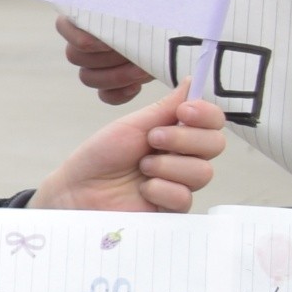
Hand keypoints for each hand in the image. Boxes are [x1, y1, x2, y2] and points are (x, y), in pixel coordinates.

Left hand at [27, 88, 229, 213]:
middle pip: (215, 145)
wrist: (76, 189)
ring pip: (202, 172)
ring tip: (141, 167)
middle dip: (185, 138)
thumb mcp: (132, 126)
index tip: (184, 112)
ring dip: (167, 165)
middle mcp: (183, 158)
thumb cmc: (101, 156)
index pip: (212, 122)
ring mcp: (180, 184)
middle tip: (153, 139)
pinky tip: (142, 189)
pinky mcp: (171, 210)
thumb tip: (193, 81)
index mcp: (177, 134)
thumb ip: (166, 108)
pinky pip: (184, 197)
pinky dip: (160, 189)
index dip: (206, 114)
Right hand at [53, 14, 151, 105]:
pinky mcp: (111, 86)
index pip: (63, 26)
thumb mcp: (142, 8)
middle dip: (105, 57)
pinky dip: (120, 94)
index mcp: (87, 18)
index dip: (78, 38)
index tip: (105, 42)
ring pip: (88, 78)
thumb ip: (123, 14)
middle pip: (74, 56)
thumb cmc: (157, 15)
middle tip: (132, 54)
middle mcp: (84, 44)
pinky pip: (106, 96)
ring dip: (116, 76)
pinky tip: (137, 86)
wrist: (175, 35)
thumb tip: (115, 27)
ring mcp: (96, 67)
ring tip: (142, 70)